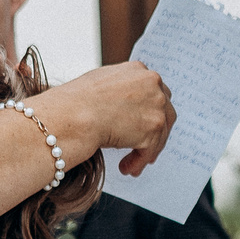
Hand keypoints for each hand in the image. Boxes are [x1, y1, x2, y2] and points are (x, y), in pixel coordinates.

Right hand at [31, 62, 174, 178]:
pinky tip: (127, 168)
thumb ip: (118, 90)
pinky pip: (151, 149)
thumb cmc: (76, 101)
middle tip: (143, 145)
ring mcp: (156, 104)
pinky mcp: (155, 126)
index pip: (153, 91)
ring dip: (146, 150)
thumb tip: (120, 104)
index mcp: (138, 70)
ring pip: (160, 132)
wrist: (74, 114)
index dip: (148, 110)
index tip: (142, 123)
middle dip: (155, 130)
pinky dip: (139, 161)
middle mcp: (152, 83)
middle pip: (164, 110)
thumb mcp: (100, 84)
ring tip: (130, 163)